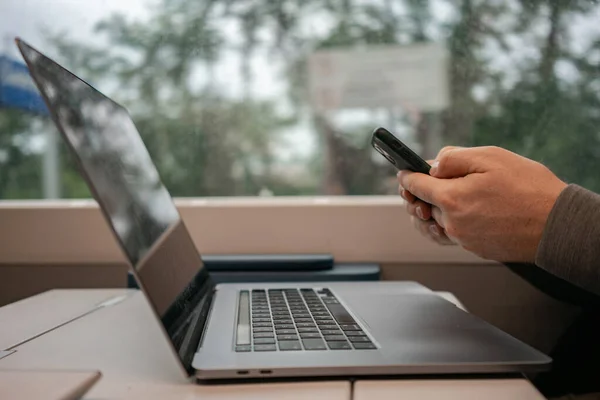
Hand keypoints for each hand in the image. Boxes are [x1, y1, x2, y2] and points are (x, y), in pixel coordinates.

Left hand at [398, 146, 566, 261]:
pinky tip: (475, 208)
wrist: (557, 225)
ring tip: (459, 193)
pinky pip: (455, 232)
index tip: (403, 170)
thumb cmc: (529, 189)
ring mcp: (463, 239)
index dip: (407, 175)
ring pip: (439, 220)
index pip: (414, 185)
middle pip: (424, 204)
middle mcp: (452, 223)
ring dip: (442, 206)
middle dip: (426, 190)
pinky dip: (457, 220)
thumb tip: (431, 165)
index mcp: (451, 199)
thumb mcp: (490, 158)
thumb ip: (453, 158)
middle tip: (436, 178)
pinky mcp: (475, 248)